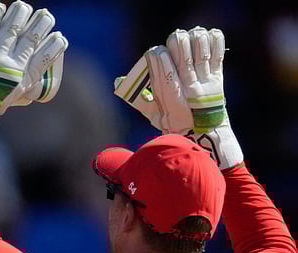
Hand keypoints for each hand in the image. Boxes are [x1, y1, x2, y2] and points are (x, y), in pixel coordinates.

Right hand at [115, 27, 241, 168]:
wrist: (203, 136)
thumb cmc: (175, 125)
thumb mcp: (153, 114)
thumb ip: (138, 99)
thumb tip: (118, 82)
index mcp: (171, 100)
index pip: (164, 78)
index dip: (158, 62)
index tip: (153, 51)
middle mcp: (188, 92)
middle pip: (183, 64)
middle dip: (178, 48)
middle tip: (174, 37)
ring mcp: (205, 86)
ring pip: (200, 58)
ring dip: (196, 43)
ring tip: (192, 33)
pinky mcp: (218, 81)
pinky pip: (217, 59)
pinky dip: (215, 45)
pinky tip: (211, 34)